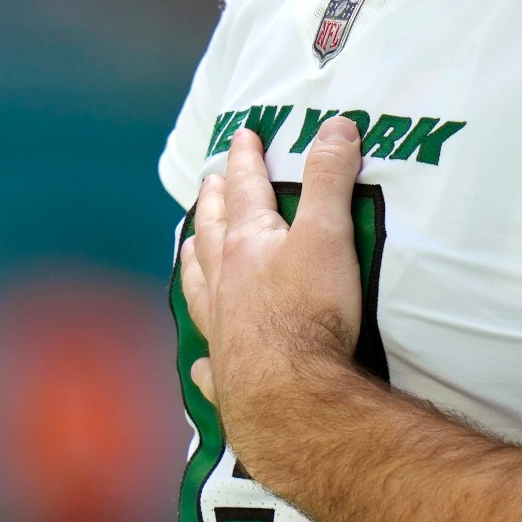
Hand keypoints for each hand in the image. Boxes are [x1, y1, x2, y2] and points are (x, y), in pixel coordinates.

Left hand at [178, 115, 367, 475]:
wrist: (292, 394)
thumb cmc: (310, 313)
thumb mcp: (328, 234)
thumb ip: (329, 179)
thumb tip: (335, 127)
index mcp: (248, 245)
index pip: (245, 190)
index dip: (245, 160)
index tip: (242, 136)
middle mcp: (225, 283)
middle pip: (212, 233)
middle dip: (213, 203)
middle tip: (208, 182)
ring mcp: (221, 328)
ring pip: (198, 286)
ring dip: (193, 262)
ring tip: (187, 246)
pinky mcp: (228, 373)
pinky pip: (207, 361)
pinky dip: (202, 357)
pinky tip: (198, 362)